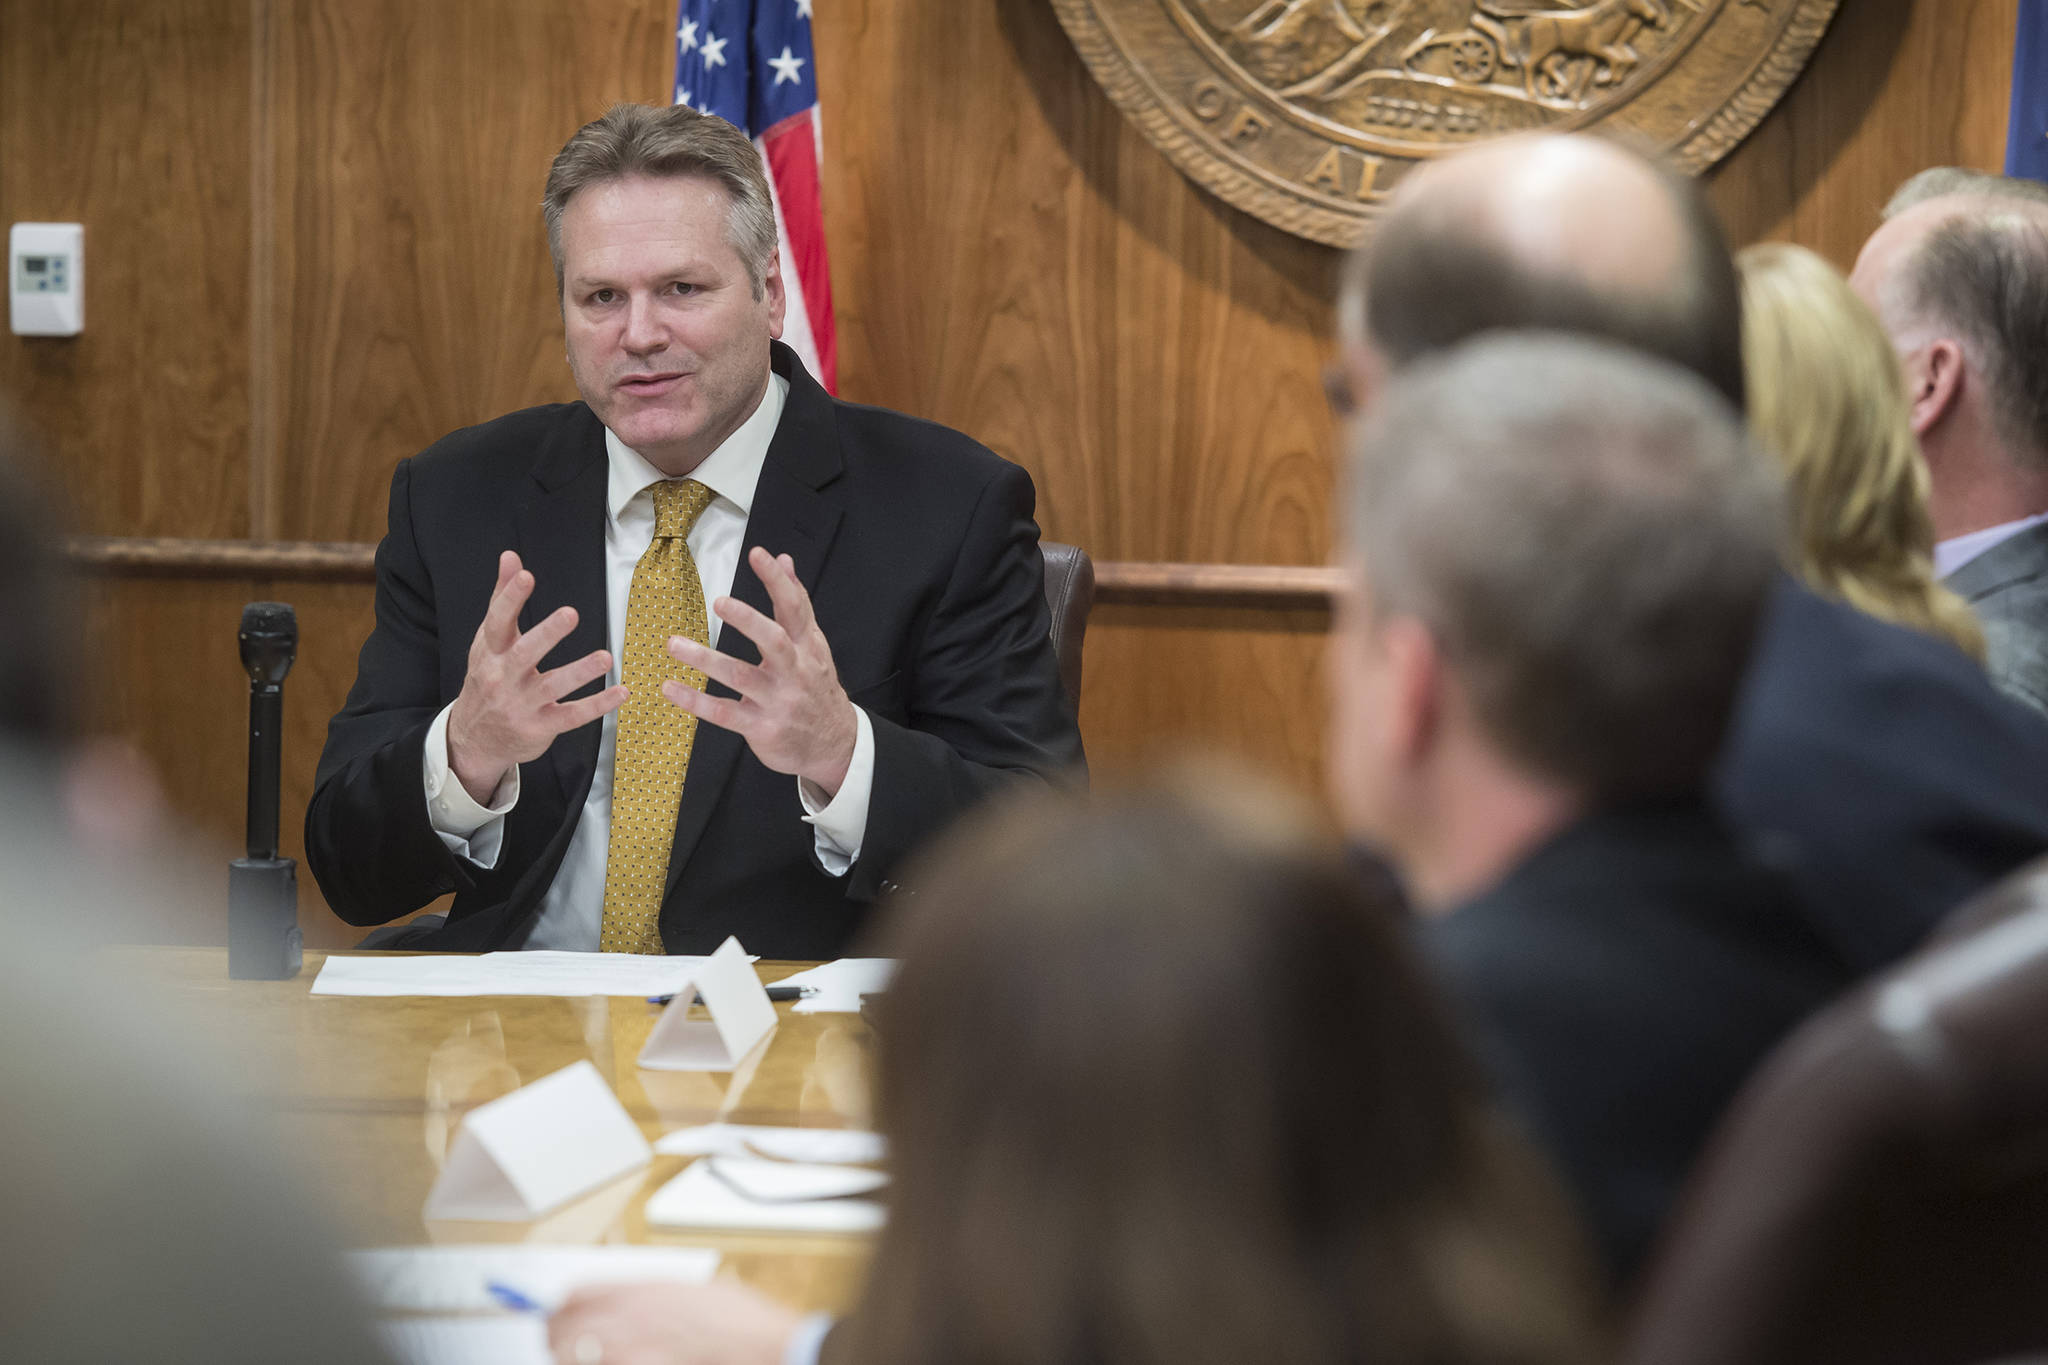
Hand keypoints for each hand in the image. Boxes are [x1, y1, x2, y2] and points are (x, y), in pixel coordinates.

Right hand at [446, 550, 625, 802]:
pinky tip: (621, 693)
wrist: (473, 740)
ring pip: (552, 687)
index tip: (527, 575)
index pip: (497, 622)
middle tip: (571, 613)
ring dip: (580, 672)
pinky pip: (572, 716)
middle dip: (547, 634)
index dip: (510, 599)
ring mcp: (521, 705)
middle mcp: (502, 678)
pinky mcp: (540, 727)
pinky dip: (597, 706)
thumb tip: (511, 557)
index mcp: (489, 652)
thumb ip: (502, 598)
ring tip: (606, 657)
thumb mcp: (488, 641)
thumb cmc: (487, 679)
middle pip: (524, 654)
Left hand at [548, 1280, 801, 1364]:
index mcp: (640, 1291)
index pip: (575, 1295)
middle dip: (559, 1338)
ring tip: (588, 1359)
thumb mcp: (693, 1291)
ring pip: (572, 1355)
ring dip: (575, 1358)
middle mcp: (625, 1320)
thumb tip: (629, 1307)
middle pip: (562, 1330)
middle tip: (561, 1345)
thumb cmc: (739, 1322)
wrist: (762, 1349)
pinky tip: (621, 1362)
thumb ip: (653, 1297)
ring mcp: (625, 1352)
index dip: (562, 1307)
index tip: (556, 1316)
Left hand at [663, 546, 857, 797]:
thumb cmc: (816, 686)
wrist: (834, 743)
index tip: (758, 554)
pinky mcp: (762, 728)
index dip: (778, 581)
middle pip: (774, 641)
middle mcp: (795, 671)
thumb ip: (796, 603)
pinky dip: (696, 701)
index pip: (795, 608)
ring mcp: (778, 701)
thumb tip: (785, 560)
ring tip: (673, 644)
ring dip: (705, 659)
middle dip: (748, 620)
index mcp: (807, 647)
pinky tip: (671, 688)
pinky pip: (724, 713)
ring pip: (740, 676)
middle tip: (719, 601)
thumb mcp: (813, 644)